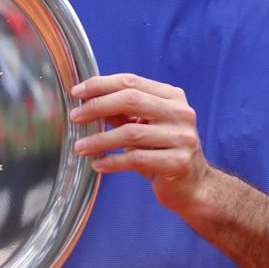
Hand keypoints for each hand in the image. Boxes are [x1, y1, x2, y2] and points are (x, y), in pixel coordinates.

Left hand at [70, 73, 213, 213]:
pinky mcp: (178, 162)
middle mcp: (181, 113)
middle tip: (75, 117)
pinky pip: (136, 159)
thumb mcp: (144, 127)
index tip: (77, 93)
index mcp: (173, 97)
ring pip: (130, 133)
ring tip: (80, 147)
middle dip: (97, 107)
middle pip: (131, 100)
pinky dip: (112, 161)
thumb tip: (88, 101)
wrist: (193, 185)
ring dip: (100, 140)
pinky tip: (98, 164)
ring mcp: (182, 138)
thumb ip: (122, 112)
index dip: (101, 85)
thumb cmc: (165, 152)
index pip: (132, 82)